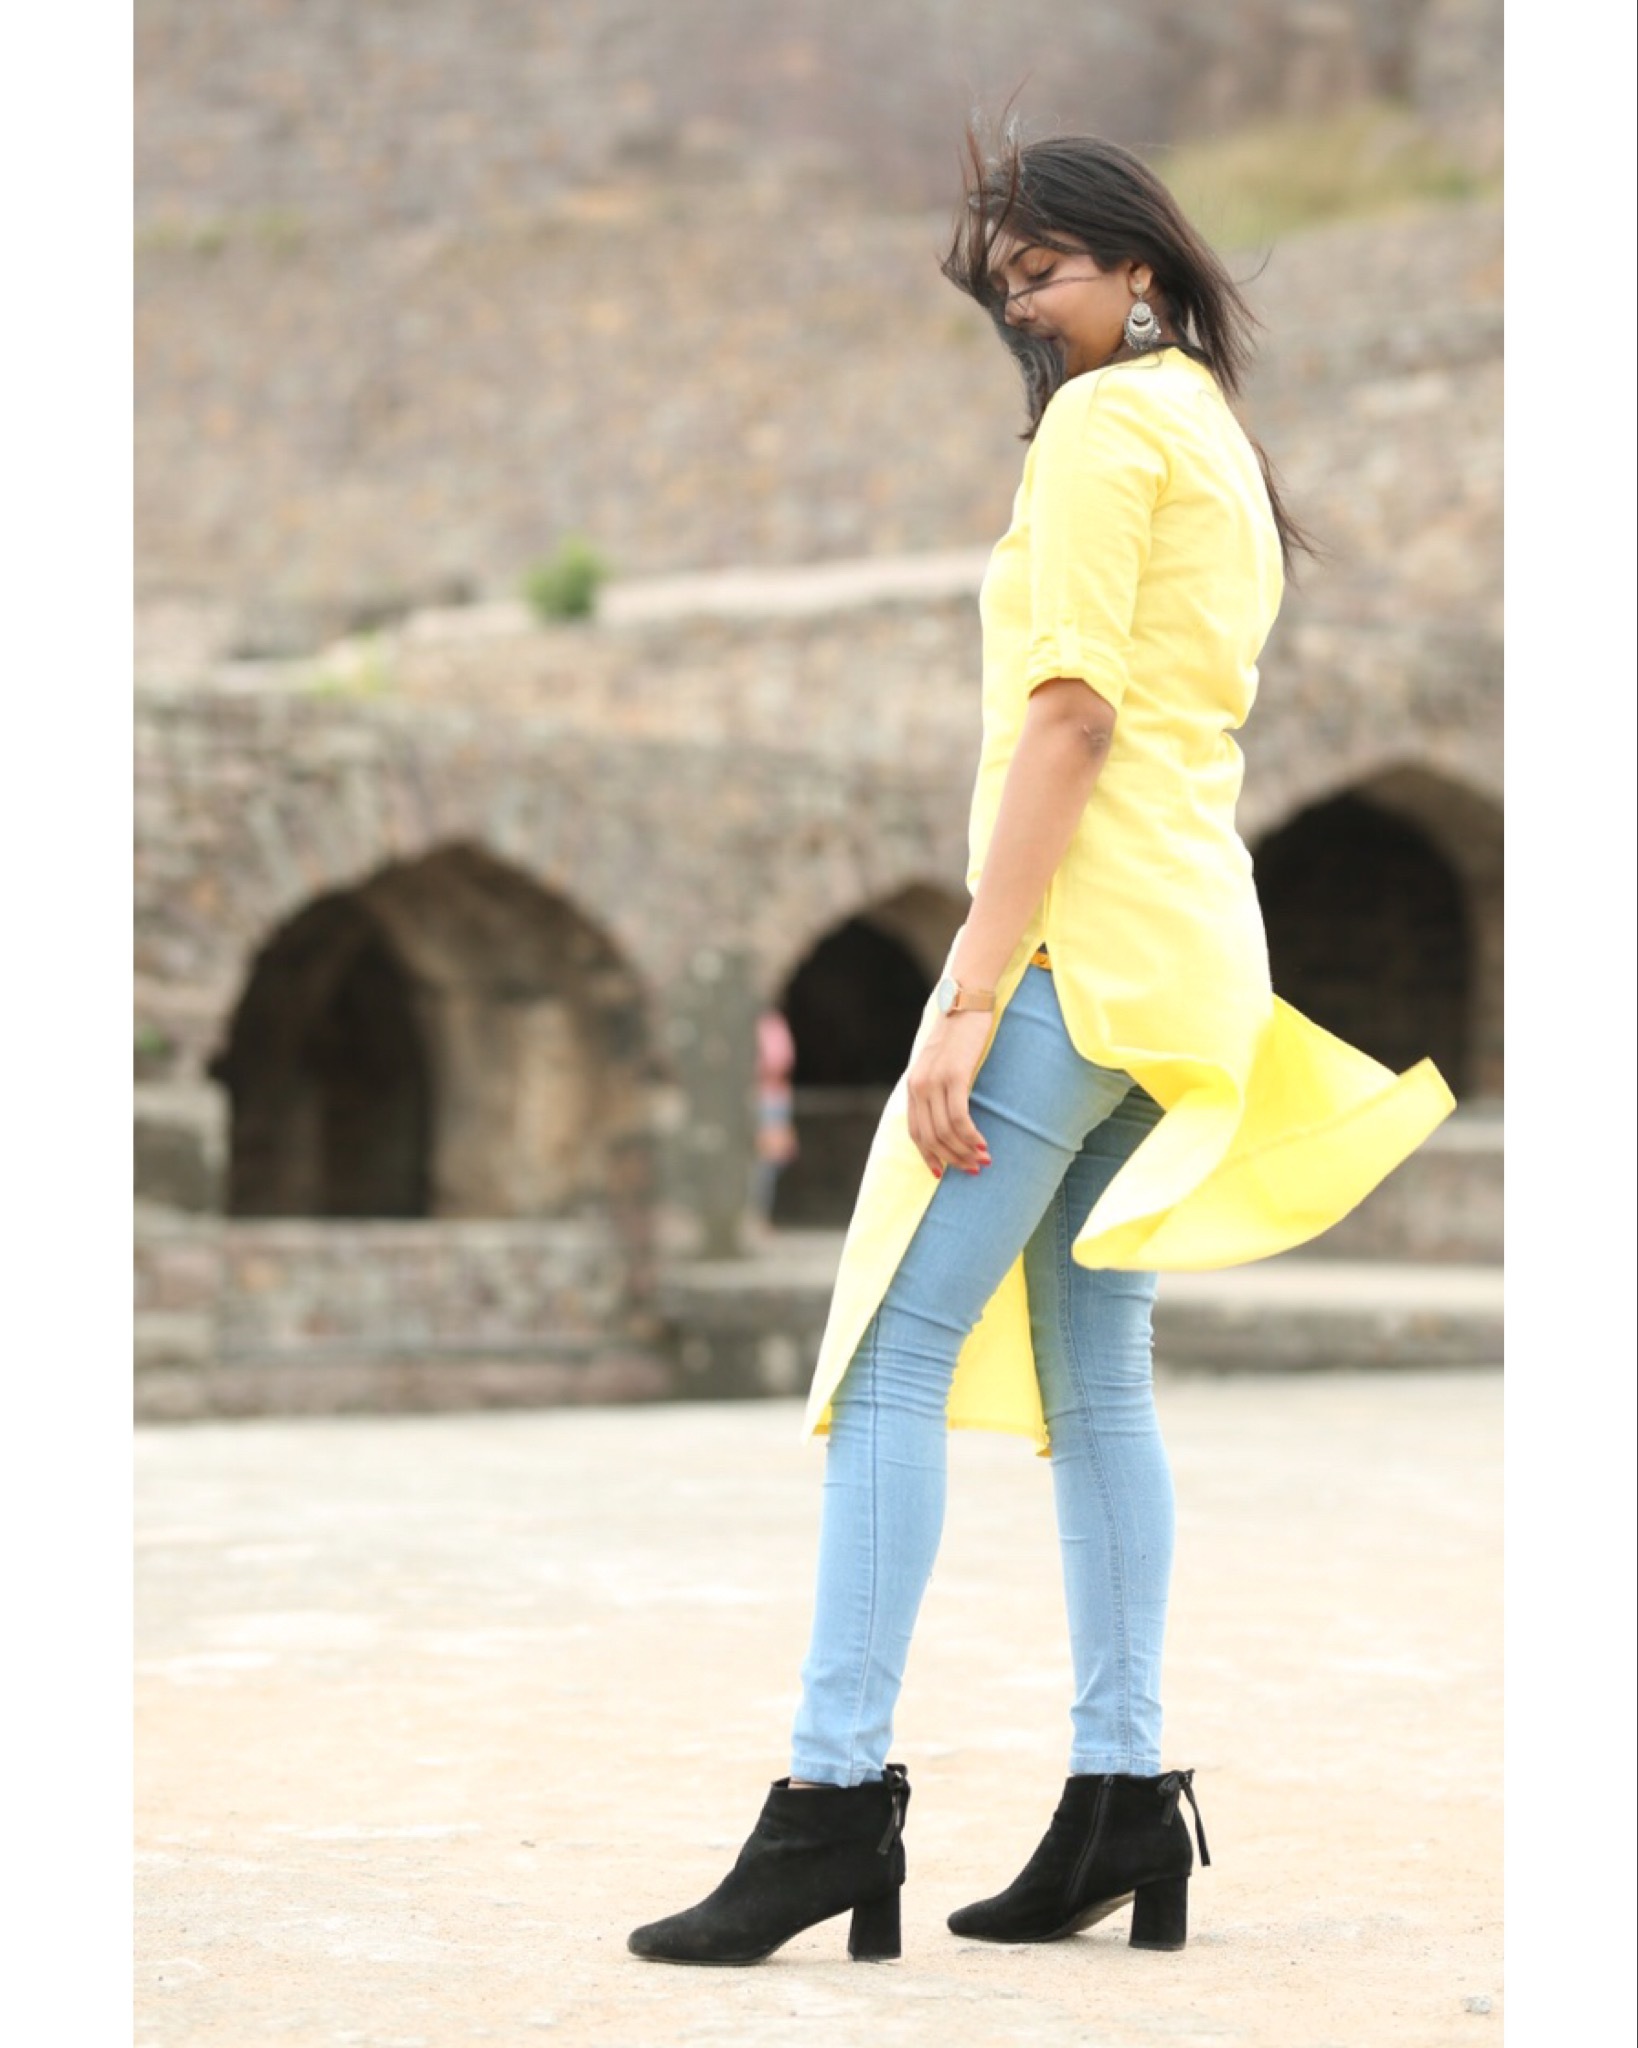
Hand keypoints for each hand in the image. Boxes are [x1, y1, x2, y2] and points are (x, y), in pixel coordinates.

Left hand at [906, 1010, 993, 1177]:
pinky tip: (983, 1144)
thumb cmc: (959, 1033)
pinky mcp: (954, 1075)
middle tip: (972, 1170)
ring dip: (964, 1151)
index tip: (943, 1172)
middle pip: (930, 1137)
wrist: (966, 1000)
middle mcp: (918, 1086)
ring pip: (945, 1132)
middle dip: (951, 1159)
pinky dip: (970, 1136)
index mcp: (913, 1086)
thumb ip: (938, 1086)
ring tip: (983, 1160)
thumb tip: (948, 1113)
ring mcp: (934, 1081)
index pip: (915, 1132)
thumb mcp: (941, 1063)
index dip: (928, 1156)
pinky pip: (959, 1117)